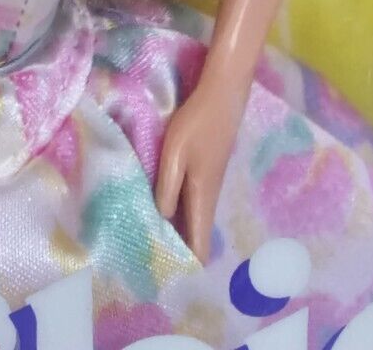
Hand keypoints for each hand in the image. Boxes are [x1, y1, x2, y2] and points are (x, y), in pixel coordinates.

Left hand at [154, 77, 247, 262]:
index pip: (199, 245)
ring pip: (194, 219)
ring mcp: (209, 184)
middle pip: (197, 235)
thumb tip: (161, 222)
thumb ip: (167, 189)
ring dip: (178, 232)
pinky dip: (179, 213)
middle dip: (179, 252)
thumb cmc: (197, 123)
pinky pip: (192, 203)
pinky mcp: (206, 172)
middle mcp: (209, 197)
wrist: (223, 95)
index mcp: (203, 198)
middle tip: (150, 262)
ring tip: (151, 241)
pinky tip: (162, 211)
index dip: (187, 265)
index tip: (166, 278)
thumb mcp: (175, 154)